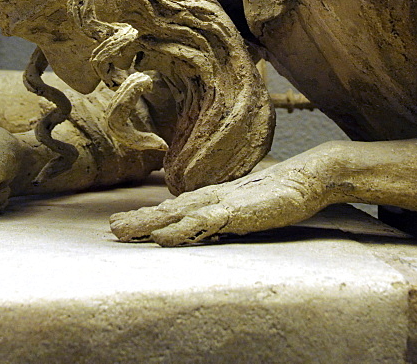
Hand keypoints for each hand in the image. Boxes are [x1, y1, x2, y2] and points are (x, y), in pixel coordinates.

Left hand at [109, 153, 329, 245]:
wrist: (306, 177)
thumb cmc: (279, 193)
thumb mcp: (248, 207)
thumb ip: (228, 216)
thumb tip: (211, 225)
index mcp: (212, 198)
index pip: (173, 208)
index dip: (147, 215)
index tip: (122, 221)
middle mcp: (210, 198)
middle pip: (166, 211)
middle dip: (138, 220)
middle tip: (110, 228)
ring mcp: (220, 204)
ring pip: (174, 216)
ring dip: (145, 224)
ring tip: (120, 231)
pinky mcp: (233, 212)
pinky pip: (200, 224)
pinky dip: (177, 231)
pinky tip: (160, 238)